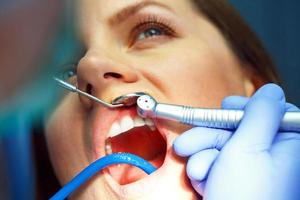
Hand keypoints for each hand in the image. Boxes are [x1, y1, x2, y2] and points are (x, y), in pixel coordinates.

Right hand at [173, 84, 299, 199]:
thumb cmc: (244, 198)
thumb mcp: (250, 148)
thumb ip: (261, 114)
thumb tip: (271, 91)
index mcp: (287, 146)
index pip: (272, 112)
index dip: (247, 109)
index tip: (227, 109)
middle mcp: (271, 156)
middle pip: (239, 129)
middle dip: (210, 136)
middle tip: (190, 143)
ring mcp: (250, 169)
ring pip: (222, 145)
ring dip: (203, 156)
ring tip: (199, 173)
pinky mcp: (232, 179)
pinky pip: (216, 163)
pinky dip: (205, 169)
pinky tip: (202, 182)